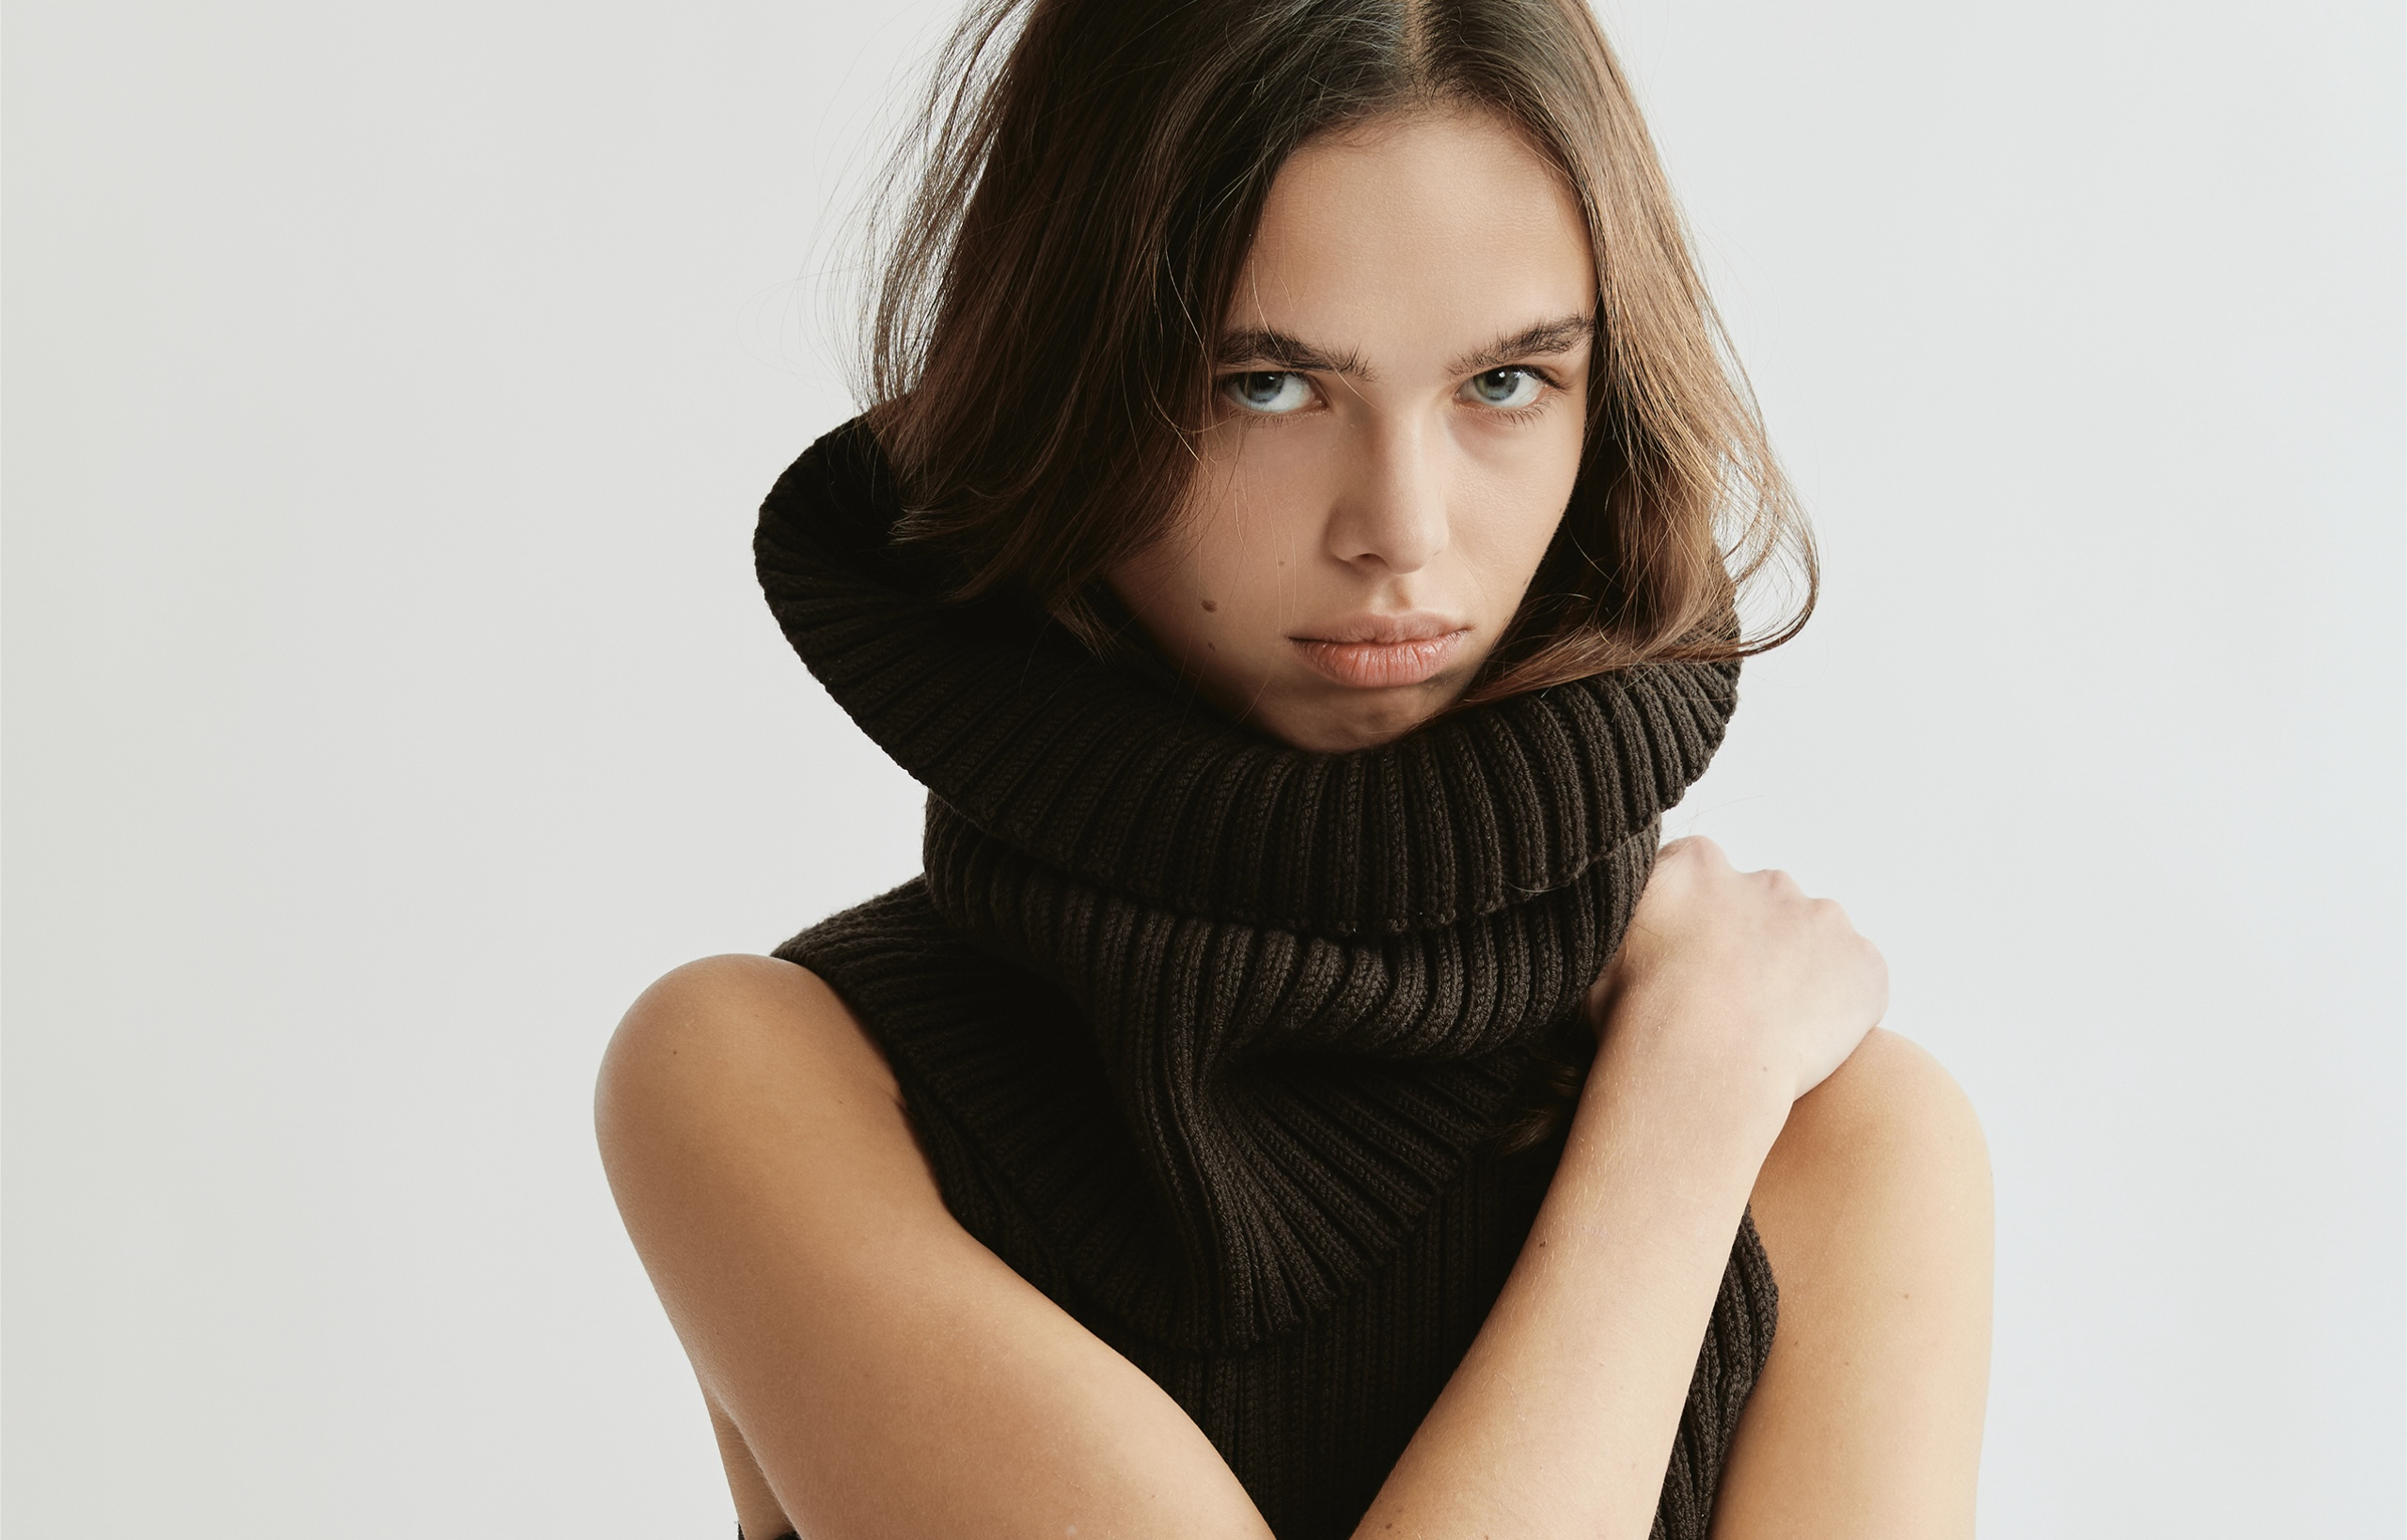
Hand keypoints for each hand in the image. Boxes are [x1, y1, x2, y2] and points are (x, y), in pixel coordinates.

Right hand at [1587, 836, 1887, 1107]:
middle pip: (1764, 905)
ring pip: (1815, 941)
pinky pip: (1857, 982)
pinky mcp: (1863, 963)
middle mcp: (1763, 878)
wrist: (1700, 1067)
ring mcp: (1821, 918)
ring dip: (1799, 974)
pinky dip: (1840, 1009)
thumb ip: (1627, 928)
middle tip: (1729, 1006)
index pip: (1701, 877)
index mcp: (1694, 865)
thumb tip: (1627, 932)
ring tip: (1768, 1032)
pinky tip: (1804, 1046)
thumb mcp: (1598, 957)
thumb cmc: (1635, 1021)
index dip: (1696, 926)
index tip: (1689, 968)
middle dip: (1752, 946)